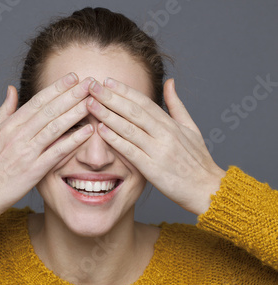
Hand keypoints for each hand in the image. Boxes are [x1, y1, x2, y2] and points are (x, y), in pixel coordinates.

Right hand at [0, 74, 95, 235]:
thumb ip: (4, 111)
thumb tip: (12, 89)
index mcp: (8, 126)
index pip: (37, 101)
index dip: (56, 88)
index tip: (72, 77)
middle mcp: (18, 135)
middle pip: (49, 110)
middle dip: (71, 94)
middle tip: (90, 82)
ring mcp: (26, 153)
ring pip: (55, 127)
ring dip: (75, 113)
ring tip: (92, 101)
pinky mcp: (33, 171)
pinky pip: (56, 153)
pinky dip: (72, 141)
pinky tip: (87, 132)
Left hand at [87, 78, 225, 215]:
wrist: (208, 189)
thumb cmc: (198, 160)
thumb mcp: (191, 128)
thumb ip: (176, 105)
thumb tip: (169, 82)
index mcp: (171, 124)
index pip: (144, 102)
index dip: (124, 90)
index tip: (107, 80)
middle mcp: (165, 134)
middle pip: (133, 111)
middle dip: (111, 97)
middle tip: (92, 85)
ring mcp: (159, 150)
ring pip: (129, 128)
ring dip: (107, 115)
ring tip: (90, 104)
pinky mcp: (153, 168)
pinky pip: (130, 151)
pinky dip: (115, 139)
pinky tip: (100, 130)